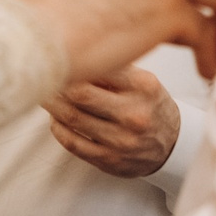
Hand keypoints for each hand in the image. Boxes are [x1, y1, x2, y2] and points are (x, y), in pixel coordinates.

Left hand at [45, 66, 179, 177]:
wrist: (172, 145)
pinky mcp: (110, 160)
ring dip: (52, 105)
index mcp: (143, 87)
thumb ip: (113, 70)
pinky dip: (58, 129)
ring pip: (72, 118)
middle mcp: (134, 114)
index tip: (57, 58)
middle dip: (56, 84)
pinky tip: (55, 120)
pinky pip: (73, 143)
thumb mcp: (142, 82)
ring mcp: (122, 140)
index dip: (72, 64)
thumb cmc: (150, 105)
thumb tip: (73, 55)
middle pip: (80, 95)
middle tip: (43, 76)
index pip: (98, 69)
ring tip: (44, 95)